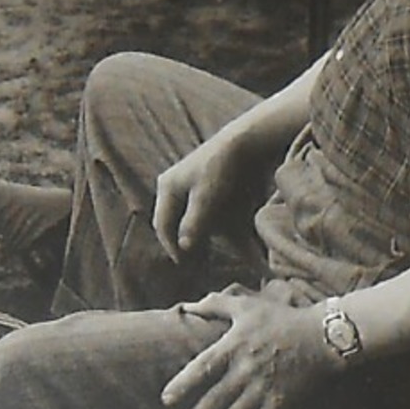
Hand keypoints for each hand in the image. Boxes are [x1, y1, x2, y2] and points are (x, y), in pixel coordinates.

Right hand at [151, 133, 242, 262]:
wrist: (246, 142)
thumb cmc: (220, 167)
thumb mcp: (205, 197)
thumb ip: (194, 223)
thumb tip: (183, 248)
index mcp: (168, 188)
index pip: (162, 224)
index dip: (171, 246)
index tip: (182, 263)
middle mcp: (178, 190)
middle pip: (179, 226)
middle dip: (189, 245)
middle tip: (198, 266)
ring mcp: (196, 191)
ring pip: (198, 224)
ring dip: (209, 241)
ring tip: (217, 258)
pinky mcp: (214, 192)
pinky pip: (215, 219)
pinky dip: (224, 233)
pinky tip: (235, 245)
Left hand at [161, 292, 328, 408]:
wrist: (321, 338)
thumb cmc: (279, 320)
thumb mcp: (245, 306)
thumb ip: (214, 305)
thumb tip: (186, 306)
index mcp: (234, 346)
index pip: (202, 369)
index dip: (182, 385)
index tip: (166, 399)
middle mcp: (246, 369)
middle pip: (215, 399)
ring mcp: (264, 388)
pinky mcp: (281, 402)